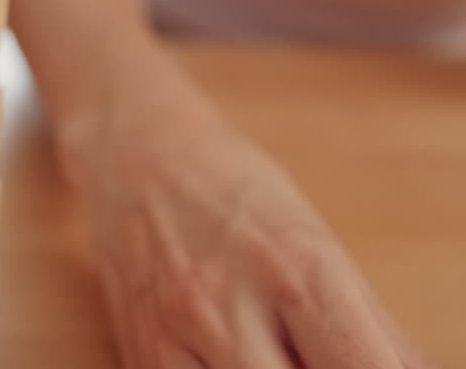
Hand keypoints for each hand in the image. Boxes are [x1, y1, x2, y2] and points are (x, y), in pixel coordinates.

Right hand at [63, 63, 428, 368]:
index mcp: (297, 268)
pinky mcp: (139, 350)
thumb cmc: (234, 191)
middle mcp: (230, 303)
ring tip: (270, 351)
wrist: (132, 155)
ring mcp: (177, 331)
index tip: (366, 365)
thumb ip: (372, 324)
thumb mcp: (317, 240)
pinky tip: (227, 355)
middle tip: (314, 353)